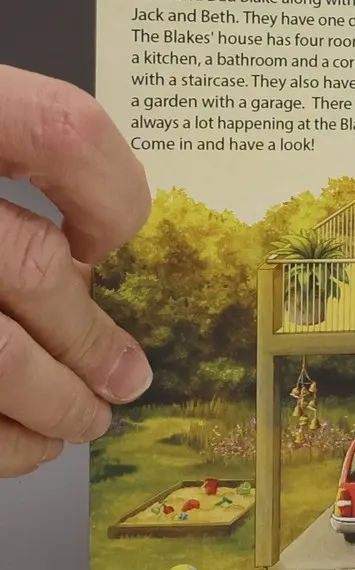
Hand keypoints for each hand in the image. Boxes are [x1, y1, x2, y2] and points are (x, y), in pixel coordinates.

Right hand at [0, 68, 151, 474]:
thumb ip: (4, 157)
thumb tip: (87, 253)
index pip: (61, 130)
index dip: (110, 192)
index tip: (113, 239)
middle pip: (31, 267)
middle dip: (90, 338)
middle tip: (127, 378)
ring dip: (49, 404)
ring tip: (79, 419)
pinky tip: (15, 439)